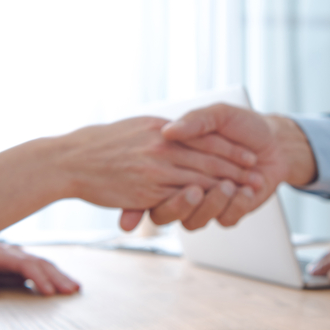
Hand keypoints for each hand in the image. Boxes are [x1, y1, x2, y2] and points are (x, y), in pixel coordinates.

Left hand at [0, 243, 80, 295]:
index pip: (25, 264)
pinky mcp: (21, 266)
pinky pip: (41, 270)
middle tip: (73, 291)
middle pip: (40, 262)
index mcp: (0, 253)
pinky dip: (55, 277)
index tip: (50, 292)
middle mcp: (13, 253)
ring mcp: (19, 259)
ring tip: (76, 289)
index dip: (39, 277)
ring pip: (44, 265)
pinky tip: (66, 286)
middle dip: (57, 276)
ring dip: (60, 276)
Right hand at [59, 116, 261, 212]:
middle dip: (236, 167)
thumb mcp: (138, 125)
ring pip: (200, 178)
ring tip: (247, 189)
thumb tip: (181, 128)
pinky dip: (203, 200)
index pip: (205, 137)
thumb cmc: (102, 143)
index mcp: (162, 129)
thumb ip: (164, 128)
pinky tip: (218, 203)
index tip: (251, 153)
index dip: (230, 146)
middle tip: (258, 174)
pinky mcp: (148, 192)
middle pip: (209, 157)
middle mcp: (162, 147)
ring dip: (226, 186)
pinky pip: (182, 197)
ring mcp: (156, 170)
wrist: (71, 158)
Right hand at [120, 104, 316, 229]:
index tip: (181, 169)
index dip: (165, 175)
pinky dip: (235, 206)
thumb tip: (168, 131)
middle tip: (197, 190)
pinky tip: (247, 190)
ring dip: (212, 204)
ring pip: (193, 221)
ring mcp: (208, 201)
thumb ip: (194, 121)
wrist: (276, 140)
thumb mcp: (218, 115)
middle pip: (169, 208)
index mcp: (176, 162)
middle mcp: (187, 185)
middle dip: (186, 200)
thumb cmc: (243, 124)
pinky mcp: (229, 211)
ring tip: (229, 185)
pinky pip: (224, 220)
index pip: (159, 176)